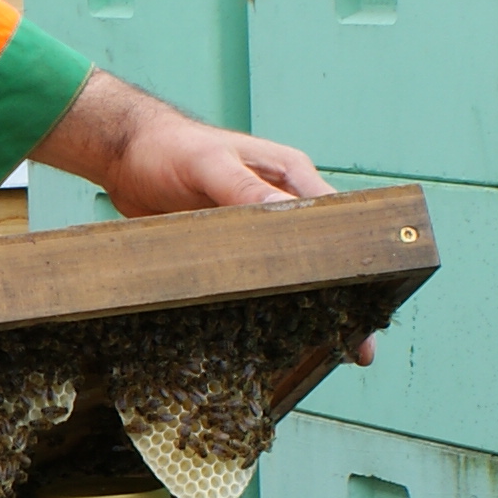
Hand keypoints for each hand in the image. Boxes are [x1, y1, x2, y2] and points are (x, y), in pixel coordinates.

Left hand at [30, 72, 374, 358]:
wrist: (127, 156)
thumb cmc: (170, 148)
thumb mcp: (208, 164)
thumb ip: (243, 187)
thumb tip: (286, 212)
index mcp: (291, 177)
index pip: (337, 221)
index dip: (355, 259)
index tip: (370, 296)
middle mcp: (283, 204)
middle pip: (322, 255)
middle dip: (342, 298)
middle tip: (360, 345)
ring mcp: (259, 232)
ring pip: (293, 273)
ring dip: (309, 307)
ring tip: (331, 349)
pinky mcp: (233, 251)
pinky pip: (258, 280)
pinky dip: (271, 305)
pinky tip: (278, 335)